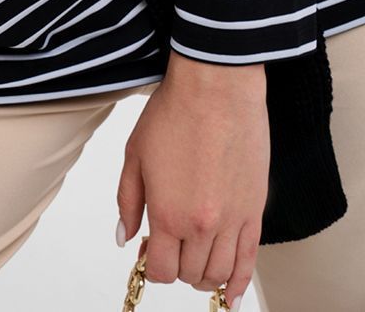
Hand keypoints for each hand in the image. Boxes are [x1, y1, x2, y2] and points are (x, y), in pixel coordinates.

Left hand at [115, 52, 269, 309]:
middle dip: (175, 267)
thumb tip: (125, 237)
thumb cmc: (174, 113)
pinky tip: (229, 296)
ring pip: (218, 273)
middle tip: (169, 245)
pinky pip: (249, 261)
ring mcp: (232, 222)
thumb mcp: (135, 154)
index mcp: (167, 213)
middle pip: (189, 274)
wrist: (217, 89)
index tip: (148, 250)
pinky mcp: (255, 211)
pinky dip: (238, 283)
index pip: (160, 269)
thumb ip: (127, 201)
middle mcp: (201, 226)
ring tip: (194, 262)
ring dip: (203, 276)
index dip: (151, 265)